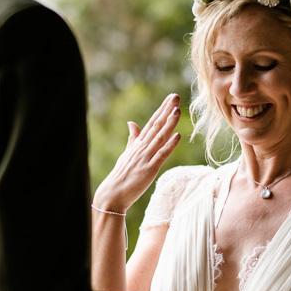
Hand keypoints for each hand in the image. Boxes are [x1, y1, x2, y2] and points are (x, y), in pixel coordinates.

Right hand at [93, 93, 181, 212]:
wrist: (112, 194)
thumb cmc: (121, 175)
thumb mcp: (127, 153)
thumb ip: (132, 138)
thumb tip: (132, 123)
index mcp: (138, 143)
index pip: (152, 122)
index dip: (162, 110)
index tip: (171, 98)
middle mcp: (142, 148)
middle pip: (156, 126)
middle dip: (167, 111)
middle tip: (176, 96)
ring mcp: (145, 158)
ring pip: (160, 137)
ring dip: (169, 124)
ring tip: (177, 111)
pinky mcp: (149, 169)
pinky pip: (161, 155)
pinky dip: (169, 145)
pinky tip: (177, 136)